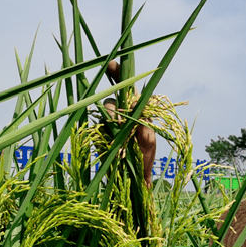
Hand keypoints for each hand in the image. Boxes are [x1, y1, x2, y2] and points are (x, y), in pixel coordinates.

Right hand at [101, 61, 155, 186]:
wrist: (132, 181)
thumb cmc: (144, 160)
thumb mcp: (148, 147)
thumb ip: (146, 134)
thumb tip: (142, 120)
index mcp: (137, 110)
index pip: (128, 88)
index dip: (119, 74)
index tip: (112, 64)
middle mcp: (121, 113)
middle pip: (111, 99)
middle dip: (113, 107)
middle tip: (116, 120)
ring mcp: (108, 123)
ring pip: (103, 112)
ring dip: (109, 120)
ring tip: (117, 134)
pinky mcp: (98, 134)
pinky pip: (96, 127)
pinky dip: (101, 132)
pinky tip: (109, 143)